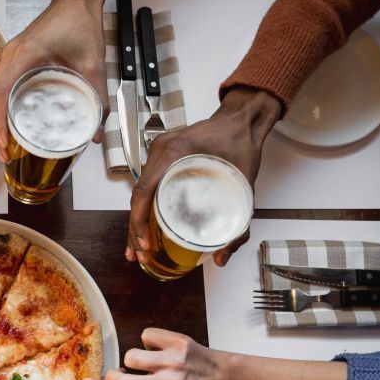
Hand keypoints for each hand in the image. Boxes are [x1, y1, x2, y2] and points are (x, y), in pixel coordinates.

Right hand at [0, 0, 108, 161]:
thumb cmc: (79, 23)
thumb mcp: (94, 65)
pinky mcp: (14, 60)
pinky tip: (10, 125)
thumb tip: (95, 133)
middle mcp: (12, 55)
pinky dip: (1, 109)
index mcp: (26, 54)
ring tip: (5, 146)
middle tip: (5, 155)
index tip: (4, 143)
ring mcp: (10, 57)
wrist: (76, 2)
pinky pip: (0, 88)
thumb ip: (98, 99)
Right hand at [82, 328, 224, 379]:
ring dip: (134, 356)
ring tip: (147, 360)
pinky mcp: (179, 344)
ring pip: (132, 355)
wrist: (219, 376)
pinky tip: (161, 347)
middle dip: (111, 375)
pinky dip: (149, 340)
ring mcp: (174, 364)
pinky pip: (146, 335)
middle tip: (117, 372)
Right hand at [126, 87, 280, 266]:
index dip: (140, 221)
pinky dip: (144, 208)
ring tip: (138, 248)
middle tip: (140, 254)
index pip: (145, 191)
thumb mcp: (244, 186)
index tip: (145, 243)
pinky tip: (145, 226)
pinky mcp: (162, 160)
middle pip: (138, 196)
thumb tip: (222, 258)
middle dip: (135, 229)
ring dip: (137, 221)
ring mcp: (158, 154)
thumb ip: (239, 226)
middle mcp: (160, 151)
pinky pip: (147, 186)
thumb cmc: (242, 144)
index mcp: (174, 152)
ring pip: (140, 193)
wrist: (242, 121)